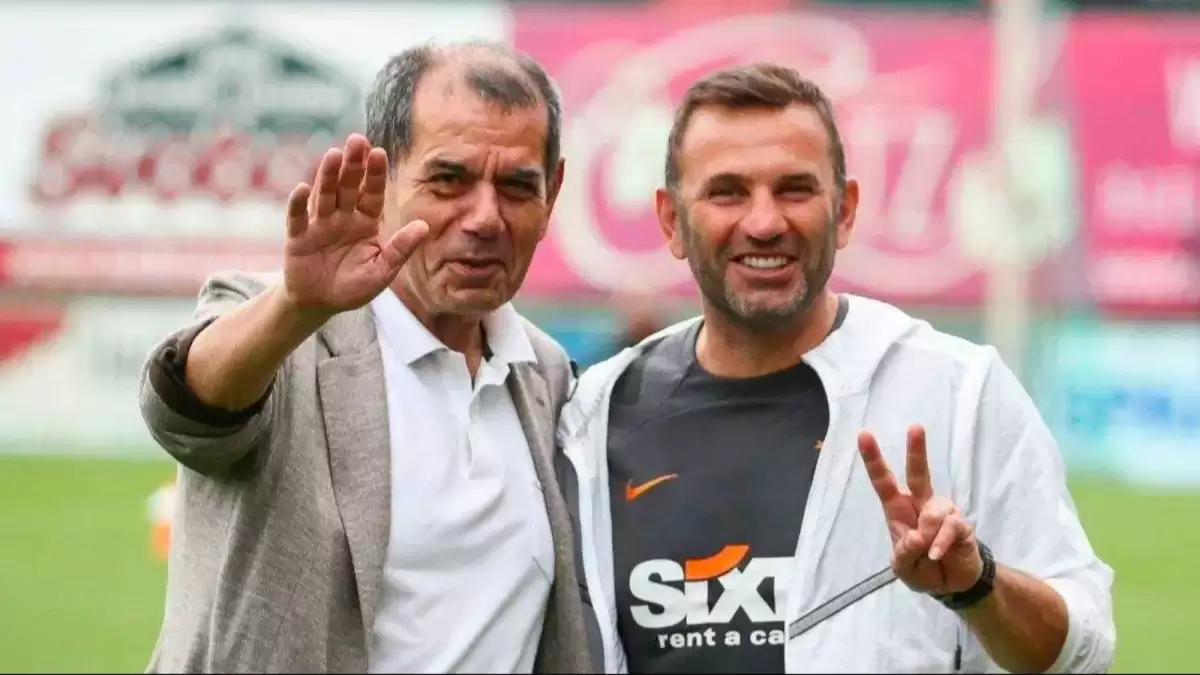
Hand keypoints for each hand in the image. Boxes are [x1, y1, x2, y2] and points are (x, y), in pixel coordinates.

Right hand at [282, 133, 429, 315]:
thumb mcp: (382, 272)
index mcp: (365, 222)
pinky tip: (302, 189)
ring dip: (327, 176)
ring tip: (334, 154)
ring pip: (324, 196)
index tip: (380, 152)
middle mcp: (342, 218)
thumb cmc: (353, 287)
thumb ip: (400, 250)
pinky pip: (297, 220)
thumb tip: (424, 227)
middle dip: (353, 164)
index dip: (375, 174)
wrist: (319, 303)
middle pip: (348, 187)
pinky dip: (298, 205)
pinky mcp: (297, 239)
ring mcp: (318, 225)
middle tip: (357, 140)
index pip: (372, 194)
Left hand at [858, 425, 982, 596]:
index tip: (863, 434)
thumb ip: (905, 553)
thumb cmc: (922, 569)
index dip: (873, 459)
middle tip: (916, 427)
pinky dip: (941, 544)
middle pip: (918, 473)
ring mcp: (943, 512)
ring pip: (934, 510)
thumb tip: (918, 536)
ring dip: (929, 533)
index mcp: (899, 510)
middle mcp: (921, 504)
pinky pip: (951, 527)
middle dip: (917, 450)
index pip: (883, 482)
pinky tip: (937, 554)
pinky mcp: (961, 524)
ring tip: (928, 553)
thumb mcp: (904, 567)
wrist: (952, 585)